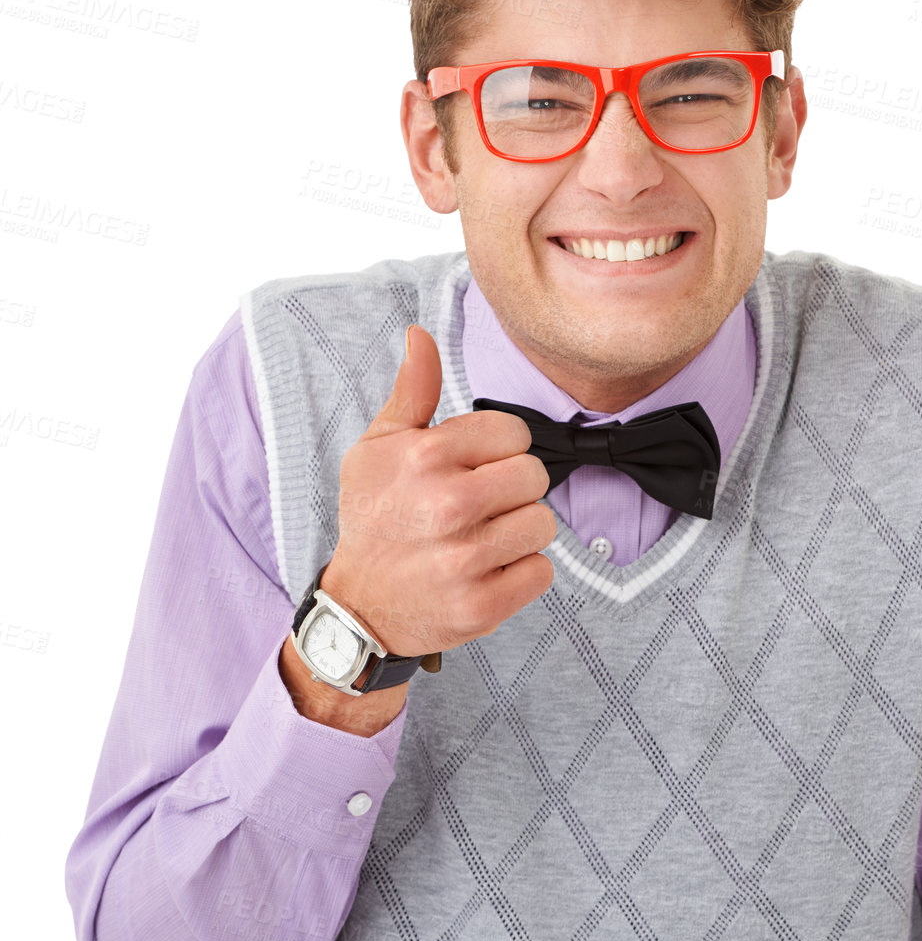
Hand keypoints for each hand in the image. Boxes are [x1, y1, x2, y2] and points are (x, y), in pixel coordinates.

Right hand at [321, 324, 557, 659]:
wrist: (359, 606)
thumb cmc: (374, 518)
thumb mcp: (377, 448)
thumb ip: (411, 392)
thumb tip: (420, 335)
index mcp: (425, 456)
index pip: (514, 433)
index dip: (498, 450)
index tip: (472, 469)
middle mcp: (446, 505)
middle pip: (535, 476)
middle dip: (513, 490)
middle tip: (479, 507)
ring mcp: (465, 558)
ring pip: (543, 524)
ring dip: (518, 532)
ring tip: (480, 539)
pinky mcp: (481, 605)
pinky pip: (541, 571)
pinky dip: (520, 574)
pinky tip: (486, 571)